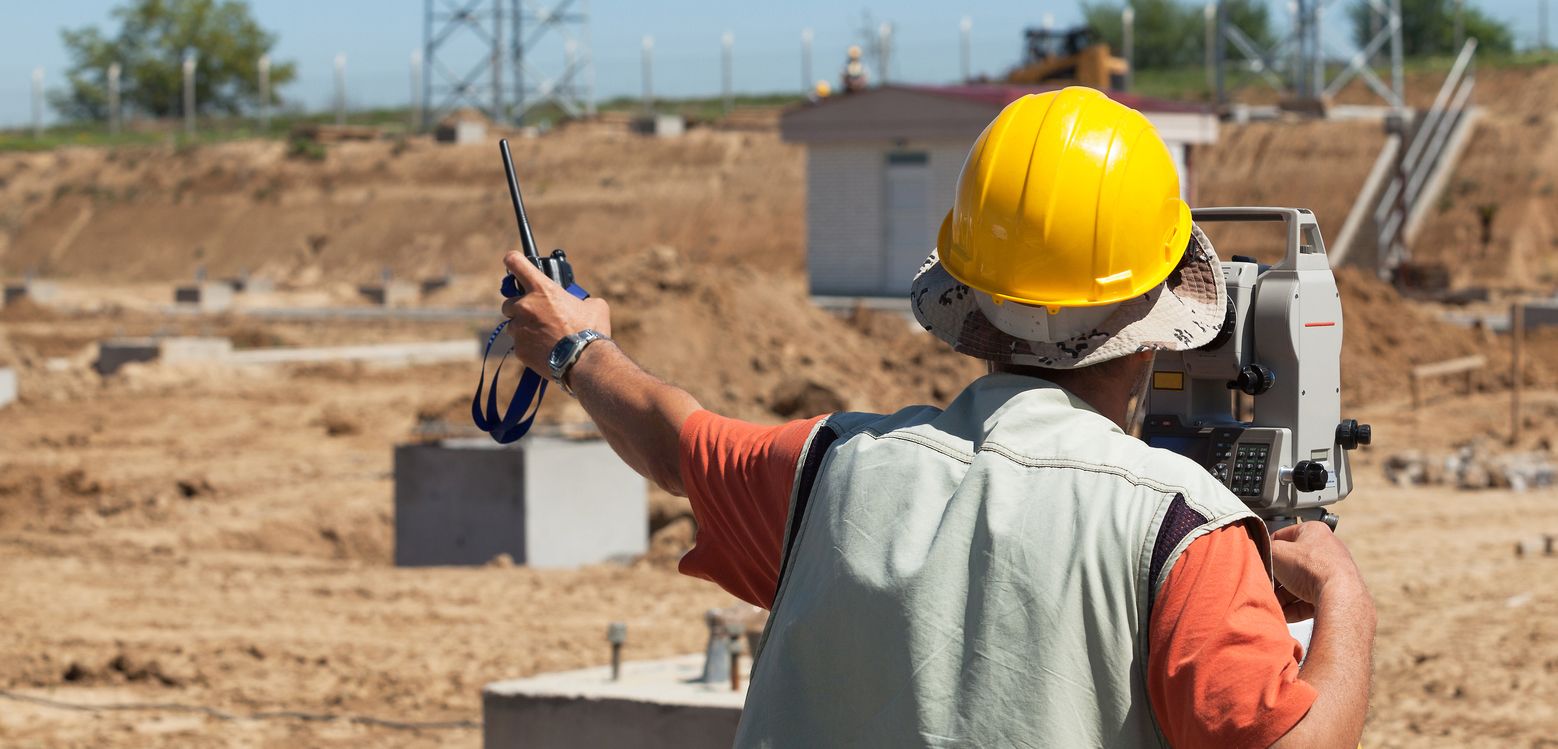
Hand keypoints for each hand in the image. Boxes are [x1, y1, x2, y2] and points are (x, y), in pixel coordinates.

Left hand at [500, 250, 610, 372]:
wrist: (586, 362)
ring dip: (523, 328)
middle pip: (508, 302)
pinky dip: (528, 346)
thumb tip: (581, 302)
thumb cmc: (591, 332)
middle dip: (519, 308)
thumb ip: (581, 299)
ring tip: (543, 336)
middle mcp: (525, 306)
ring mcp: (519, 329)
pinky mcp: (519, 349)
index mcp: (542, 289)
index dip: (513, 260)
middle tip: (536, 315)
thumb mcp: (594, 306)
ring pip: (512, 325)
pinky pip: (519, 344)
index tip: (513, 263)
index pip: (516, 263)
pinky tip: (545, 350)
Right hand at [1270, 521, 1365, 622]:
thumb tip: (1259, 556)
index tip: (1260, 559)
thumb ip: (1264, 550)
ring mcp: (1332, 573)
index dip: (1269, 548)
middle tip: (1266, 583)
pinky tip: (1284, 613)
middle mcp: (1326, 550)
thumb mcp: (1277, 552)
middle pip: (1291, 564)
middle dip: (1276, 577)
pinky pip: (1309, 600)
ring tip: (1273, 601)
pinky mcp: (1335, 594)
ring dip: (1283, 595)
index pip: (1283, 535)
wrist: (1340, 595)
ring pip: (1299, 584)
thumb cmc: (1313, 567)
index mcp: (1313, 531)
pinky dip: (1294, 607)